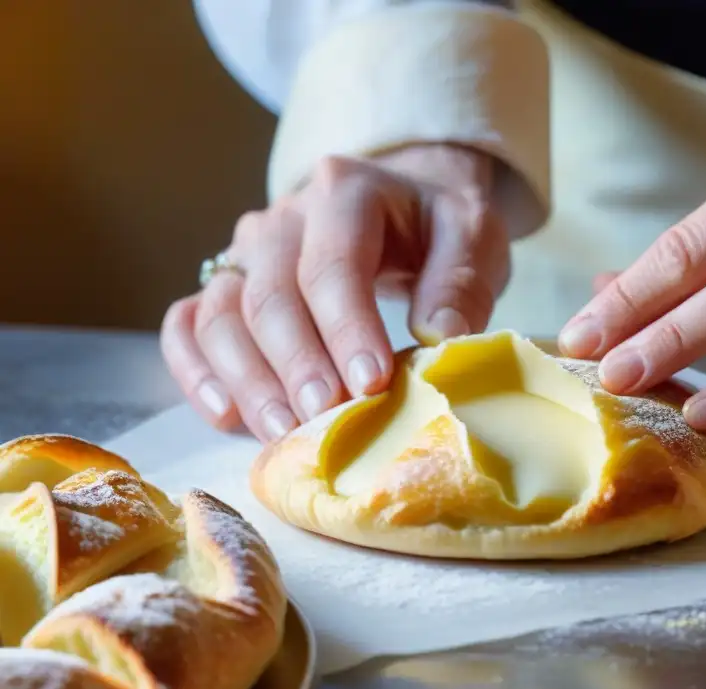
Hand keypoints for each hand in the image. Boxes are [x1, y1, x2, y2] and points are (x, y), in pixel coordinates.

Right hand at [161, 144, 508, 441]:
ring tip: (284, 433)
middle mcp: (281, 220)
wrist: (404, 207)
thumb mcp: (473, 238)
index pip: (332, 263)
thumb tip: (438, 337)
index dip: (346, 326)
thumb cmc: (437, 229)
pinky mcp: (224, 288)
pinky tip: (228, 417)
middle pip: (269, 294)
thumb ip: (460, 282)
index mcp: (344, 193)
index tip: (371, 382)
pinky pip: (188, 327)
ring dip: (248, 380)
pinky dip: (197, 373)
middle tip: (325, 419)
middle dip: (296, 364)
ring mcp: (244, 254)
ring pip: (219, 315)